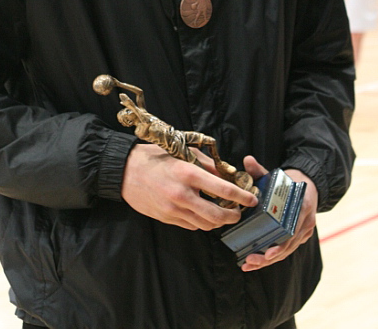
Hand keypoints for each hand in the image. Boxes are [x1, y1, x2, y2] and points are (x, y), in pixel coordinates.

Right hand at [121, 144, 257, 230]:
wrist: (125, 172)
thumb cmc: (155, 157)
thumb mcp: (182, 153)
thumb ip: (206, 165)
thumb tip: (227, 174)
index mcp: (187, 173)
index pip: (222, 189)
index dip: (241, 197)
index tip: (252, 200)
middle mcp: (181, 194)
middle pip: (216, 215)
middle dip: (232, 216)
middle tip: (239, 212)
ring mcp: (173, 210)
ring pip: (205, 224)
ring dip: (218, 221)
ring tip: (223, 213)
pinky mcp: (167, 219)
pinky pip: (191, 225)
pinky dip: (201, 222)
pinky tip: (203, 213)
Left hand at [240, 159, 317, 272]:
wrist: (310, 184)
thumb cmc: (291, 181)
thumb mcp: (277, 175)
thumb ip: (260, 170)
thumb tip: (247, 159)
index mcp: (302, 207)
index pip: (293, 231)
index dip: (281, 245)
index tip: (268, 253)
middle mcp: (306, 223)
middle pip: (288, 246)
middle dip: (269, 257)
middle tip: (250, 261)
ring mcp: (304, 231)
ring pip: (287, 251)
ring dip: (268, 260)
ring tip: (248, 264)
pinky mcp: (300, 236)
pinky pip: (287, 249)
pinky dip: (273, 256)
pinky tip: (256, 261)